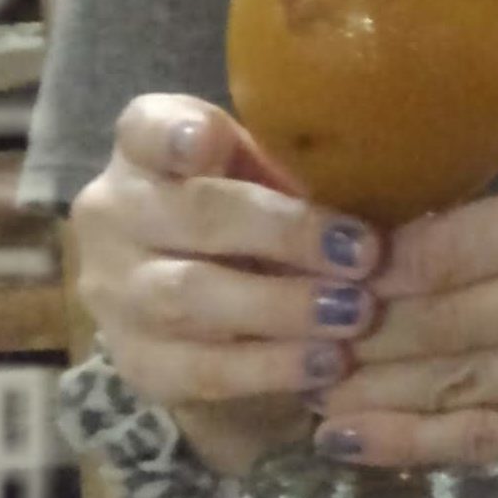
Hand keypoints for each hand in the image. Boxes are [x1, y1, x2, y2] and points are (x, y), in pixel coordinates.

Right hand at [72, 95, 379, 464]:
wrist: (203, 318)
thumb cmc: (251, 220)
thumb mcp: (262, 176)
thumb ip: (295, 169)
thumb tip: (384, 178)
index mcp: (145, 151)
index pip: (147, 128)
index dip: (175, 134)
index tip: (209, 140)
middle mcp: (113, 214)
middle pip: (194, 214)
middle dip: (284, 233)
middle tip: (364, 253)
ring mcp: (114, 292)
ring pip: (192, 296)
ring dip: (283, 306)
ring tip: (355, 314)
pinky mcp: (137, 362)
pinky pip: (203, 369)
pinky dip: (271, 367)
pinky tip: (327, 363)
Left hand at [313, 162, 497, 475]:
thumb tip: (394, 255)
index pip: (457, 241)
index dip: (377, 265)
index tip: (320, 276)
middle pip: (446, 313)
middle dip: (357, 330)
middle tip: (292, 337)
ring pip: (456, 378)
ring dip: (368, 387)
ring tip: (302, 386)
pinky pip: (487, 436)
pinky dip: (411, 438)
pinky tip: (349, 437)